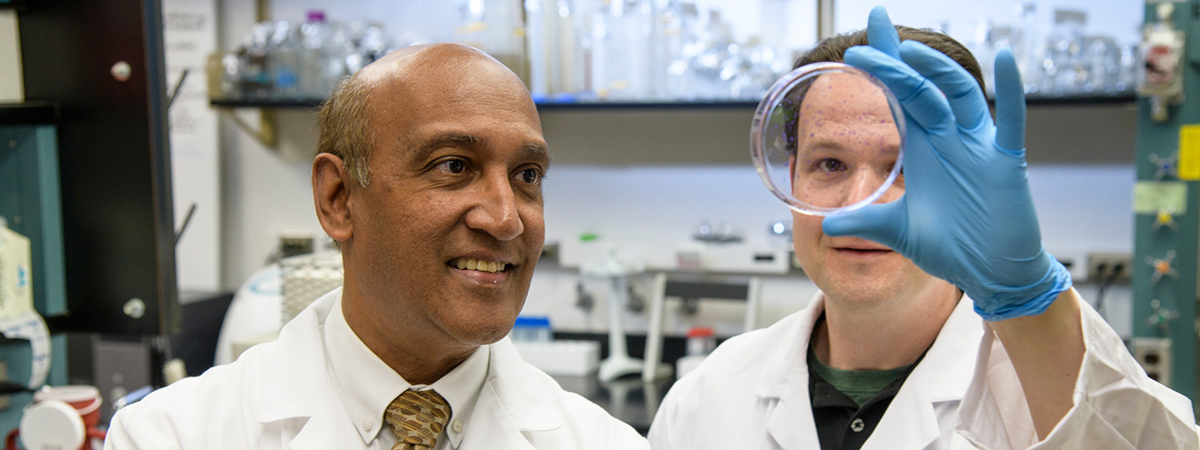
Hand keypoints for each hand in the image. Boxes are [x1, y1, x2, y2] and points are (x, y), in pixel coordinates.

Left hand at [823, 7, 1071, 320]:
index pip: (897, 97)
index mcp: (922, 148)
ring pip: (958, 95)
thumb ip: (864, 221)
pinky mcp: (1006, 162)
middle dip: (896, 61)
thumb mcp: (898, 232)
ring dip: (936, 70)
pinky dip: (1012, 89)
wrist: (989, 274)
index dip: (883, 66)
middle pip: (920, 88)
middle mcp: (949, 138)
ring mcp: (979, 146)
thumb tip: (825, 223)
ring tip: (910, 49)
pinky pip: (1012, 120)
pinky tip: (1005, 58)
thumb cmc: (952, 247)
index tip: (861, 37)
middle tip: (871, 30)